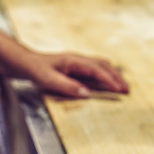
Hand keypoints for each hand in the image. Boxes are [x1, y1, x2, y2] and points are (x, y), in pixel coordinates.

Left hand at [0, 22, 128, 98]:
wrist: (26, 62)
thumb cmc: (36, 70)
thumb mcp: (48, 80)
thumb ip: (67, 87)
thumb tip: (87, 93)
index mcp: (74, 60)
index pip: (97, 69)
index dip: (110, 79)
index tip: (120, 89)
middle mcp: (79, 59)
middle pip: (104, 65)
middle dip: (117, 77)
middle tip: (127, 89)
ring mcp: (79, 62)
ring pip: (102, 65)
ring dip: (113, 75)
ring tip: (122, 86)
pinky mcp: (77, 67)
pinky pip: (96, 69)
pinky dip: (106, 75)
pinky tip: (108, 82)